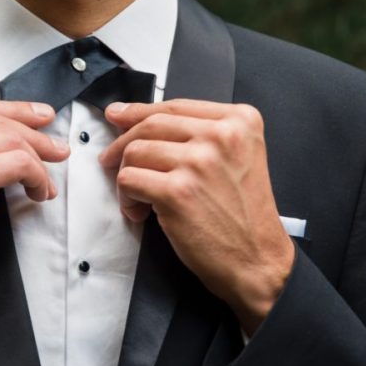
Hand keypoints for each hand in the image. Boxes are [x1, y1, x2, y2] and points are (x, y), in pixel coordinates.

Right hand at [0, 99, 69, 335]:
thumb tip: (11, 126)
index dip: (14, 109)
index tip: (40, 116)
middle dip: (35, 134)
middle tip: (58, 148)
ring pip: (10, 140)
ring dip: (38, 162)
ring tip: (46, 181)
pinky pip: (18, 164)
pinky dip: (38, 177)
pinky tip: (40, 192)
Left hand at [99, 100, 294, 334]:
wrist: (256, 259)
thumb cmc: (242, 215)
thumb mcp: (236, 159)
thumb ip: (200, 135)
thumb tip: (140, 121)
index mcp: (239, 121)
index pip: (174, 106)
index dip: (138, 111)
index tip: (117, 115)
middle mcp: (221, 136)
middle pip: (150, 125)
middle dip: (121, 143)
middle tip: (109, 159)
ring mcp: (199, 162)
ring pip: (134, 152)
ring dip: (125, 177)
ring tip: (137, 199)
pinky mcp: (178, 192)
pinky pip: (129, 179)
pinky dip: (126, 197)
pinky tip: (139, 212)